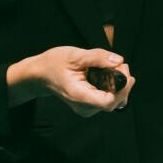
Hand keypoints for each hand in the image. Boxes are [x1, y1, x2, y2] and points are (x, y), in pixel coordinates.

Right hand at [9, 46, 133, 115]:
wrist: (40, 75)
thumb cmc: (53, 64)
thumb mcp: (74, 55)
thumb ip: (98, 57)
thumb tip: (118, 60)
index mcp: (79, 96)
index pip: (108, 102)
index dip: (121, 87)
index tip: (123, 70)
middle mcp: (84, 106)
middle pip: (114, 103)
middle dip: (123, 84)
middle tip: (122, 65)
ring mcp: (86, 108)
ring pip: (113, 102)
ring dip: (120, 86)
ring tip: (118, 68)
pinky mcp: (88, 105)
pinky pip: (107, 100)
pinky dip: (113, 88)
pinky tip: (112, 75)